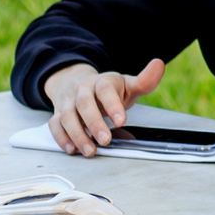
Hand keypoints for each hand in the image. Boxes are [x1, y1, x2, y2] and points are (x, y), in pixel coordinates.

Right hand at [44, 58, 166, 153]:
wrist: (78, 85)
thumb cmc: (108, 90)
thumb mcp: (127, 85)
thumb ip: (144, 81)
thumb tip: (159, 64)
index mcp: (101, 82)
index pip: (105, 91)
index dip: (113, 105)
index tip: (122, 120)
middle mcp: (82, 90)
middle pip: (84, 104)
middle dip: (94, 123)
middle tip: (106, 140)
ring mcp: (68, 102)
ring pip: (67, 116)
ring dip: (77, 134)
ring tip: (90, 150)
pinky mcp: (58, 114)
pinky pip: (55, 125)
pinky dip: (61, 138)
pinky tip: (72, 149)